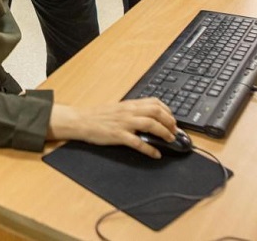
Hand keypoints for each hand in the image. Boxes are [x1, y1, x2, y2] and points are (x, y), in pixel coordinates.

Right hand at [47, 98, 176, 158]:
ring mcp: (124, 123)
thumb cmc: (99, 115)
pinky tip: (156, 154)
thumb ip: (133, 110)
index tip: (172, 118)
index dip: (167, 110)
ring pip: (151, 124)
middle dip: (170, 121)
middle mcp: (129, 111)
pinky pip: (138, 143)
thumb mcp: (118, 108)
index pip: (155, 102)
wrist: (82, 120)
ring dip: (164, 132)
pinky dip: (150, 149)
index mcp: (130, 104)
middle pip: (156, 112)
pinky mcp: (118, 135)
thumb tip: (148, 116)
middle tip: (175, 130)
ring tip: (170, 140)